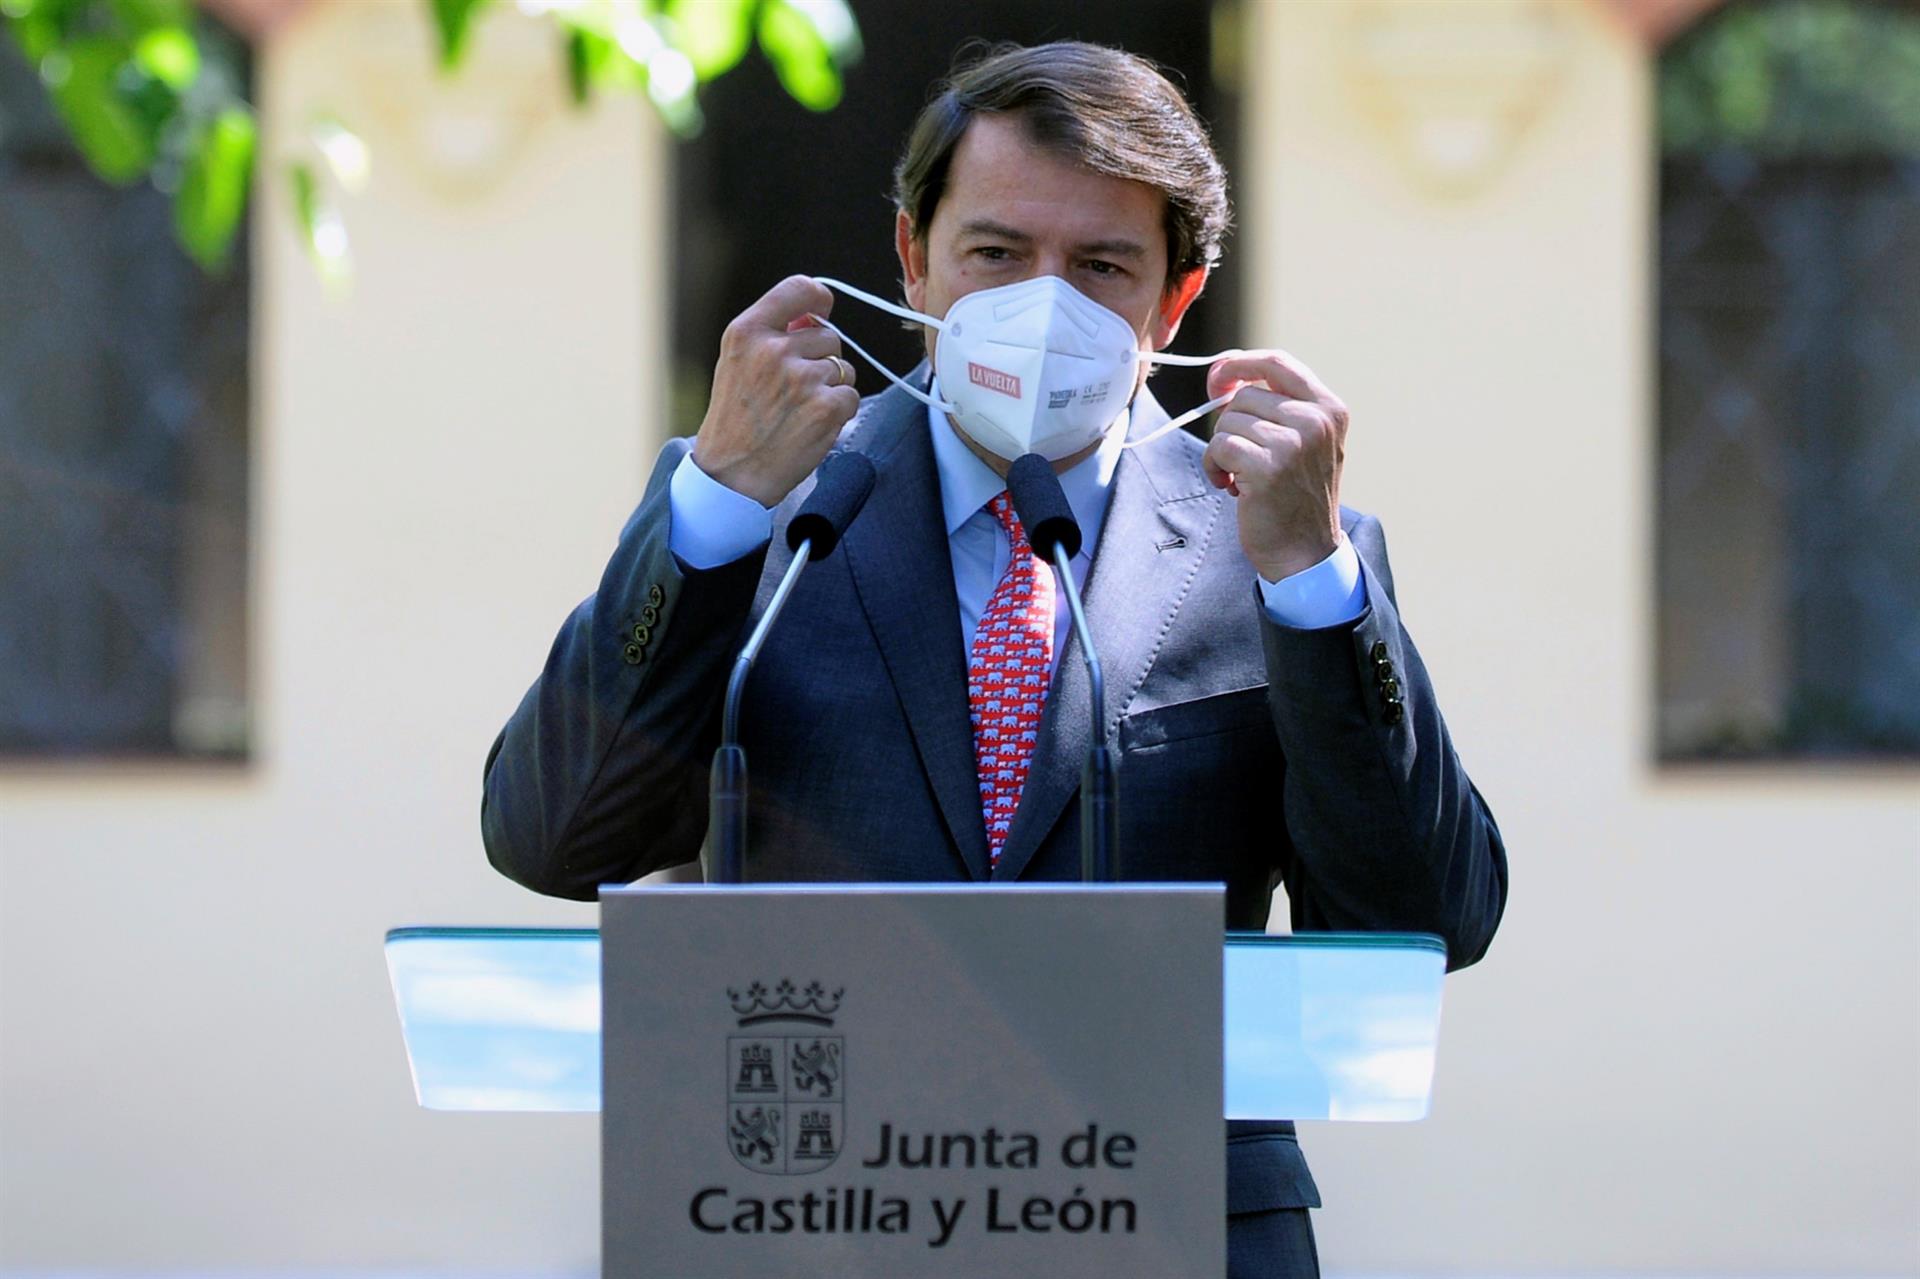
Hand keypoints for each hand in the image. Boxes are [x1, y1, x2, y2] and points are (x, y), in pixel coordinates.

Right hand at [692, 275, 860, 507]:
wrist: (732, 473)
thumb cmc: (737, 418)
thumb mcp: (737, 362)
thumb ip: (774, 333)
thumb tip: (816, 314)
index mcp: (747, 332)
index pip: (798, 289)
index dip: (817, 299)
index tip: (820, 311)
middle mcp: (774, 350)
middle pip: (829, 336)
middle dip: (820, 361)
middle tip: (792, 391)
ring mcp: (801, 378)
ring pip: (843, 368)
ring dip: (831, 388)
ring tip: (798, 410)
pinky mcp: (825, 407)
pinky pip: (850, 395)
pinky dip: (838, 412)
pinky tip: (810, 425)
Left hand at [1202, 350, 1348, 581]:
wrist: (1304, 553)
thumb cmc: (1294, 496)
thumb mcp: (1304, 441)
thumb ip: (1277, 405)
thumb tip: (1225, 374)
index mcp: (1329, 408)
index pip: (1277, 361)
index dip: (1239, 363)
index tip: (1218, 379)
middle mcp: (1316, 421)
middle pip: (1244, 394)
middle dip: (1228, 423)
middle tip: (1238, 455)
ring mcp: (1294, 443)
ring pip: (1228, 421)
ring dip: (1221, 449)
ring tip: (1239, 475)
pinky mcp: (1268, 467)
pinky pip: (1219, 446)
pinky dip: (1213, 466)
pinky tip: (1228, 485)